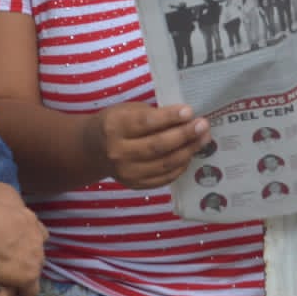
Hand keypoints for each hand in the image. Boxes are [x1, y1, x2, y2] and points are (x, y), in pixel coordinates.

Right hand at [0, 181, 47, 295]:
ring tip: (8, 278)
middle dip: (27, 254)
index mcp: (27, 218)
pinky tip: (12, 295)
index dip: (26, 235)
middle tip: (10, 260)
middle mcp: (37, 238)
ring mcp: (36, 258)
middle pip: (37, 248)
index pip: (35, 228)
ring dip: (23, 272)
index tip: (15, 241)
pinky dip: (22, 293)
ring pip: (35, 268)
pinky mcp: (29, 277)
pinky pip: (30, 290)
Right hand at [86, 102, 210, 188]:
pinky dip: (180, 166)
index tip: (189, 111)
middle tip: (203, 126)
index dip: (169, 117)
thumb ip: (152, 114)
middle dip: (185, 135)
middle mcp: (119, 152)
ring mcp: (127, 172)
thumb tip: (186, 118)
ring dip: (188, 151)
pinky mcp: (135, 185)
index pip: (146, 123)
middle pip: (158, 146)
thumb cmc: (116, 123)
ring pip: (164, 164)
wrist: (93, 149)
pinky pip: (164, 178)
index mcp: (115, 127)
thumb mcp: (127, 110)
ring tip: (204, 139)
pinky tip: (190, 155)